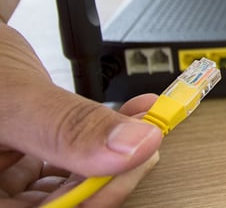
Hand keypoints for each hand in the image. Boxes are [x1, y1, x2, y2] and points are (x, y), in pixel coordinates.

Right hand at [0, 23, 161, 206]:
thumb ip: (69, 127)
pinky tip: (128, 119)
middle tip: (144, 147)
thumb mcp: (14, 96)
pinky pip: (67, 159)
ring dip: (113, 158)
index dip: (87, 203)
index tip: (128, 171)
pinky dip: (101, 140)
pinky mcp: (21, 155)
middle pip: (54, 206)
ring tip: (143, 128)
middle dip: (108, 177)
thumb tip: (132, 147)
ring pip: (66, 185)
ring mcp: (3, 175)